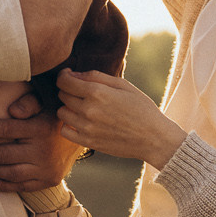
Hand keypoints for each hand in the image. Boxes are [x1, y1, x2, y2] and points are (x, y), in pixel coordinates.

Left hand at [0, 97, 83, 193]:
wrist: (83, 136)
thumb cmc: (56, 114)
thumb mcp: (48, 101)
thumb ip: (30, 101)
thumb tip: (12, 112)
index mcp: (42, 129)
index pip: (6, 129)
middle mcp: (44, 151)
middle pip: (4, 154)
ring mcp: (46, 169)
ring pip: (10, 173)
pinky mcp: (48, 181)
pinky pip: (20, 186)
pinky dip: (2, 184)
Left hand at [54, 69, 187, 169]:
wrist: (154, 138)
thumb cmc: (141, 108)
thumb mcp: (123, 85)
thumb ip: (96, 76)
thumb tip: (73, 74)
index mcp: (97, 92)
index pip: (64, 81)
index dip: (63, 76)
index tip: (68, 76)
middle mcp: (89, 110)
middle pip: (63, 95)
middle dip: (68, 90)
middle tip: (80, 91)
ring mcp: (87, 128)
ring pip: (62, 113)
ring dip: (68, 107)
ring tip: (82, 107)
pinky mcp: (88, 142)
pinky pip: (64, 131)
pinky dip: (68, 125)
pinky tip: (80, 122)